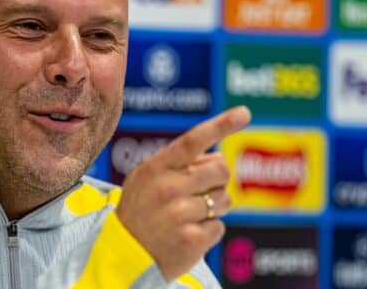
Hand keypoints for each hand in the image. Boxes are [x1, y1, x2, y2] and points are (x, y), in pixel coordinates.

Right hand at [116, 106, 250, 281]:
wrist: (123, 254)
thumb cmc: (139, 210)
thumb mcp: (144, 178)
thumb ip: (176, 162)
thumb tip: (217, 157)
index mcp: (156, 167)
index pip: (193, 140)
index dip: (221, 125)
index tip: (244, 113)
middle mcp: (168, 188)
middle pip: (220, 170)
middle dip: (216, 181)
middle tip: (198, 192)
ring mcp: (180, 215)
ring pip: (224, 200)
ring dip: (214, 207)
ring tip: (188, 216)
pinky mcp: (192, 240)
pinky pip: (220, 226)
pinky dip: (208, 230)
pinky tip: (187, 233)